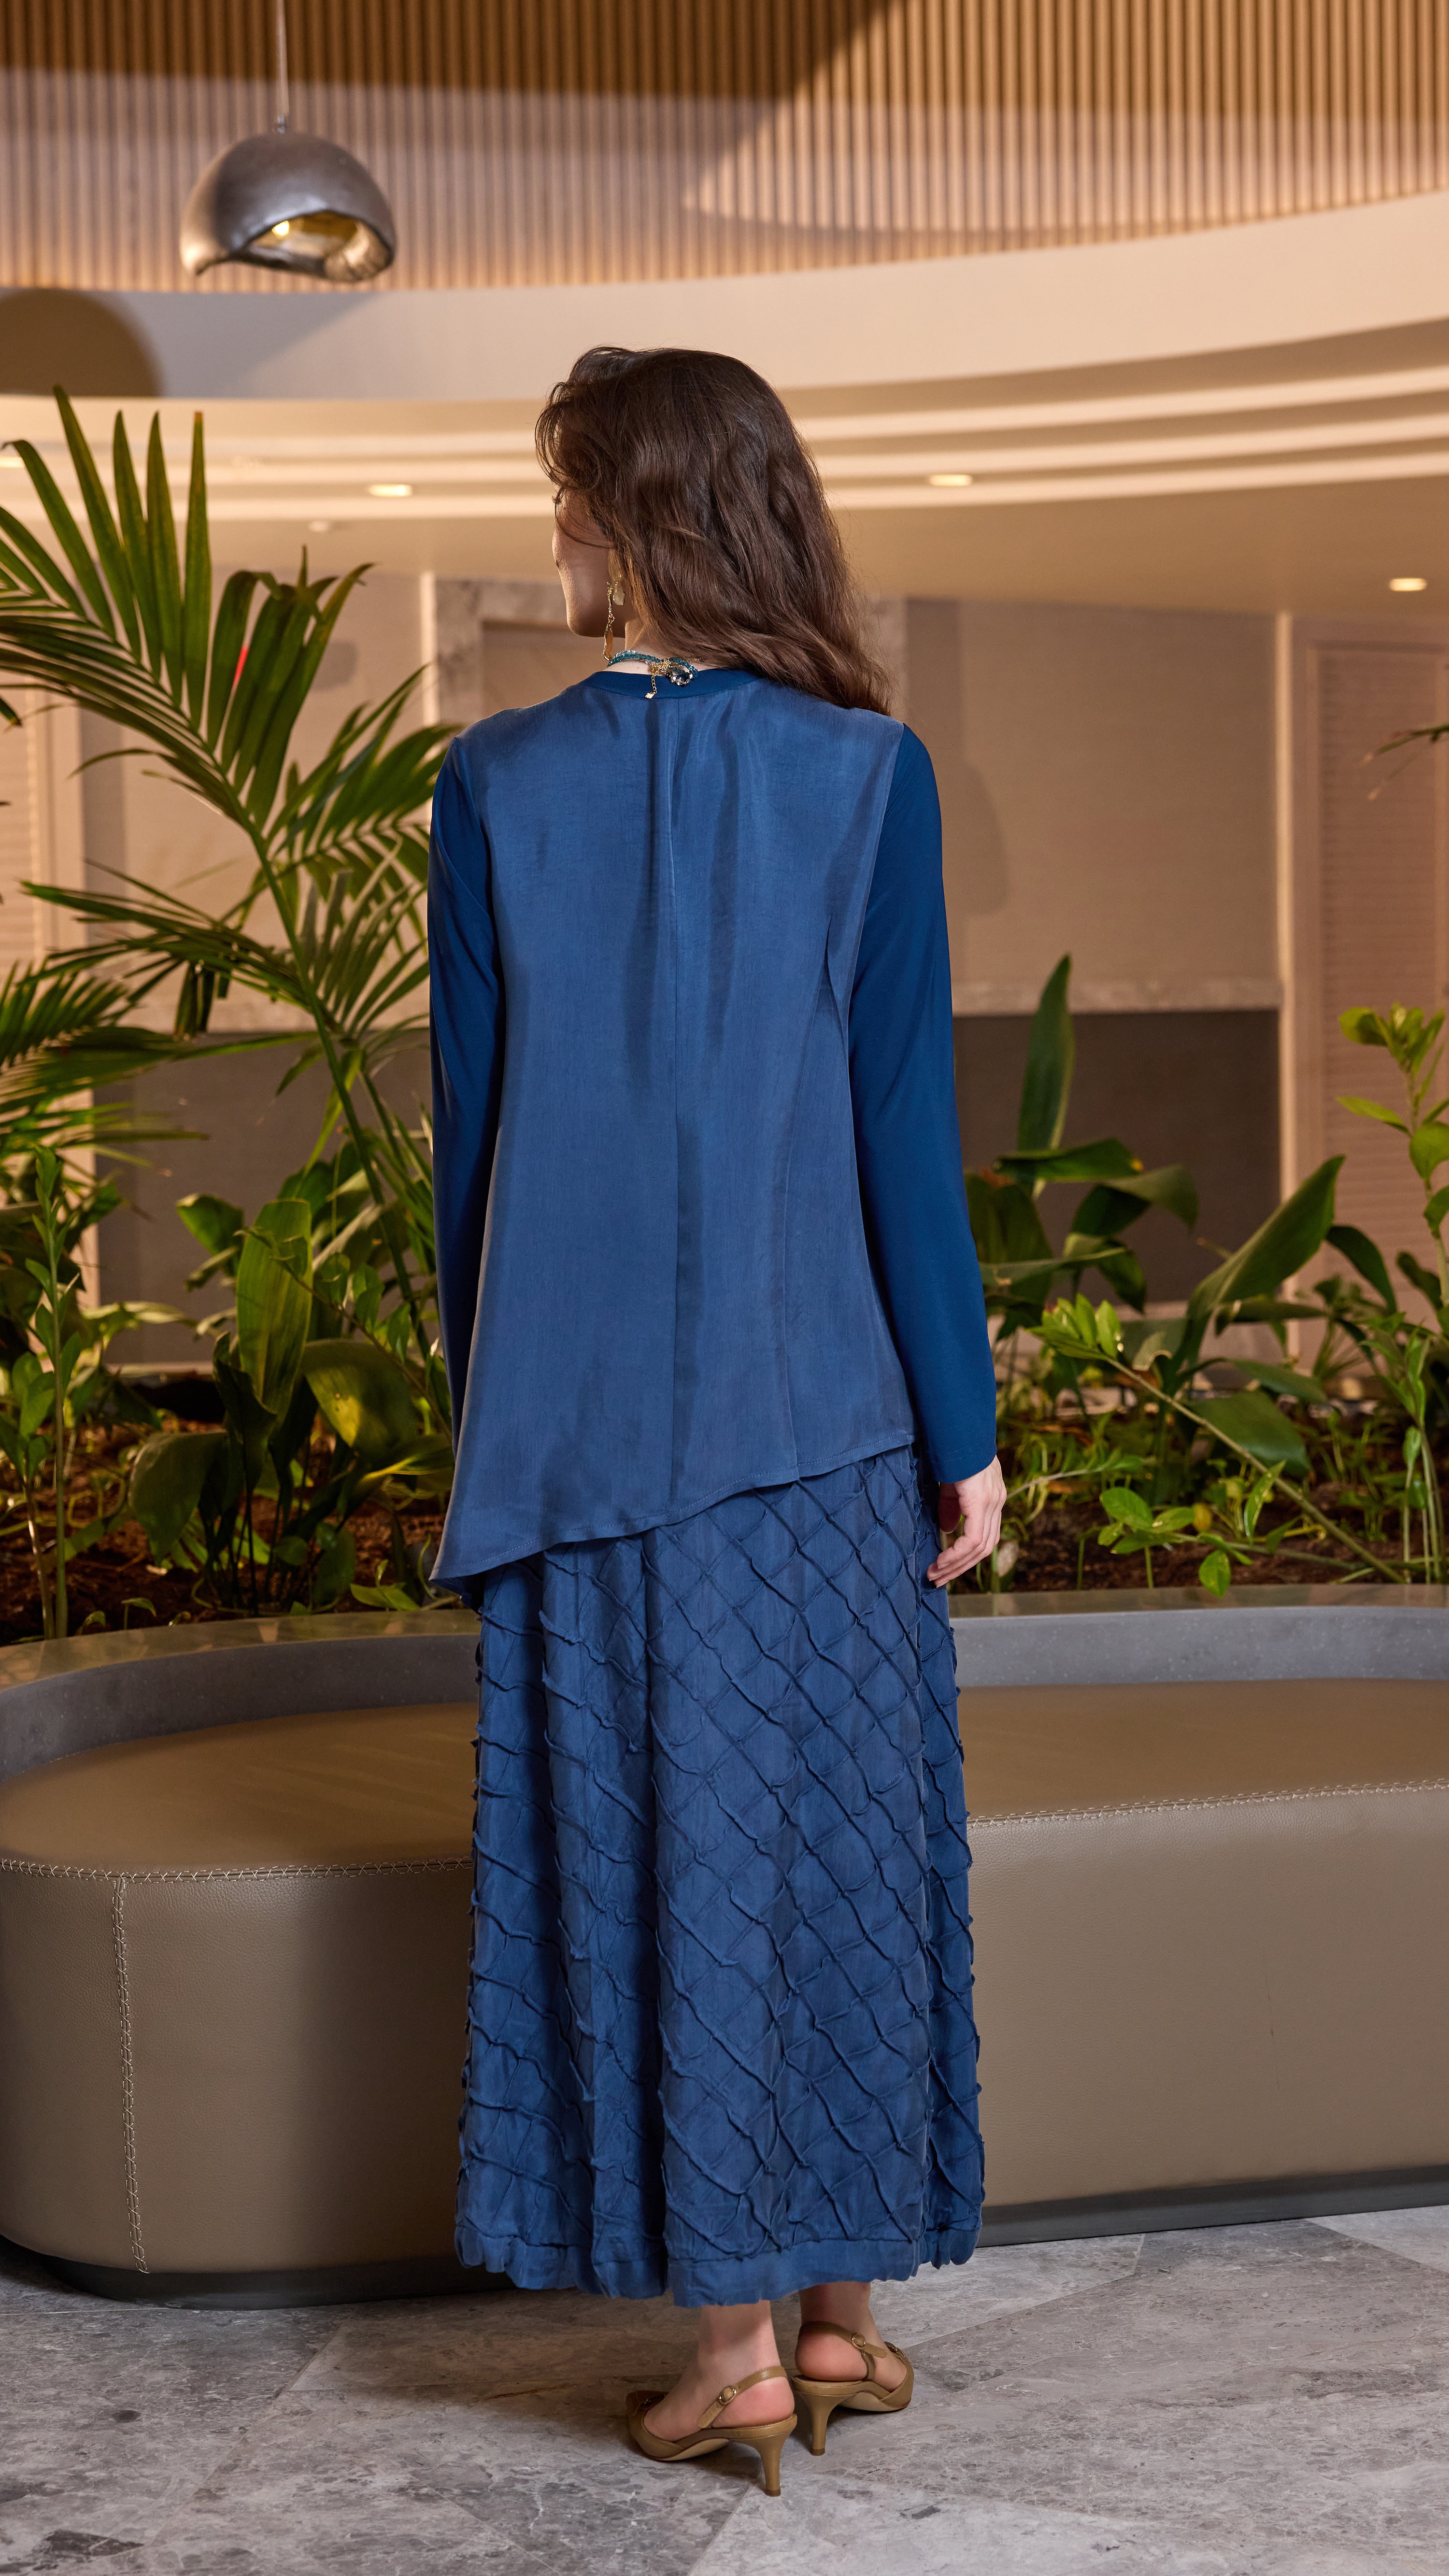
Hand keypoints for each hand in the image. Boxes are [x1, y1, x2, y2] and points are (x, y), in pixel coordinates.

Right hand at [928, 1457, 1006, 1588]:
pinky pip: (973, 1538)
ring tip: (936, 1574)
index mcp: (992, 1498)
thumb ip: (952, 1508)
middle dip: (960, 1567)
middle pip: (985, 1548)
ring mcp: (993, 1502)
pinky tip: (942, 1559)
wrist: (958, 1430)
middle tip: (937, 1579)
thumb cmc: (953, 1452)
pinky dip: (957, 1553)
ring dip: (957, 1565)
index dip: (966, 1556)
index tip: (944, 1568)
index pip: (985, 1537)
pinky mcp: (982, 1500)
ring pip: (981, 1547)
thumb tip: (948, 1531)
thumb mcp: (951, 1484)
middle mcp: (997, 1502)